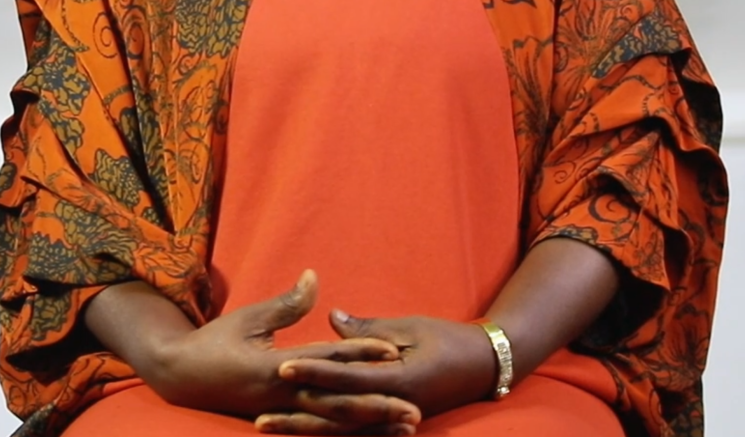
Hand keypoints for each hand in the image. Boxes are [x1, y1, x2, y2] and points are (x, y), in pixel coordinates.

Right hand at [144, 271, 421, 433]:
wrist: (180, 377)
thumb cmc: (214, 341)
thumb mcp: (249, 317)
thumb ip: (285, 305)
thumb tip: (314, 278)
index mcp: (274, 369)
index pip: (327, 361)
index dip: (360, 356)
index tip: (392, 352)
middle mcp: (281, 398)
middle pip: (338, 405)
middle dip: (378, 407)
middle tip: (415, 411)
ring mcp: (281, 415)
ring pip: (333, 426)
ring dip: (369, 428)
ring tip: (404, 429)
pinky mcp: (280, 423)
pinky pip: (319, 431)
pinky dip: (347, 434)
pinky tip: (370, 434)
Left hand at [266, 310, 496, 422]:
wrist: (483, 364)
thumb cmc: (447, 338)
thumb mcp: (408, 327)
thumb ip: (368, 329)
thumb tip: (331, 319)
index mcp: (398, 379)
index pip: (346, 378)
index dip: (313, 372)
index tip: (282, 366)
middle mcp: (393, 407)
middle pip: (337, 414)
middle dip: (298, 413)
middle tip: (260, 413)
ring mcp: (393, 419)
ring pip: (342, 429)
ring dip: (305, 428)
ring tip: (269, 426)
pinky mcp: (393, 423)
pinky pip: (355, 432)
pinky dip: (328, 432)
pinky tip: (303, 431)